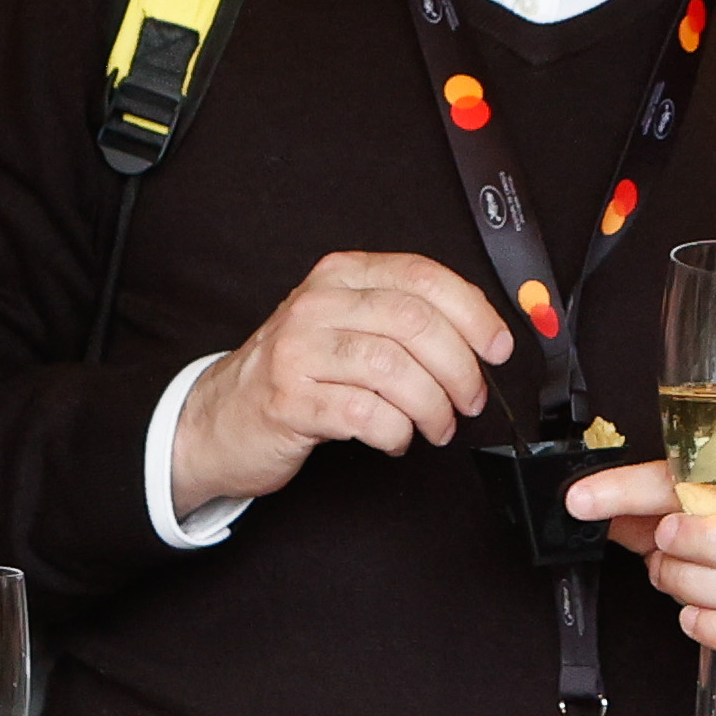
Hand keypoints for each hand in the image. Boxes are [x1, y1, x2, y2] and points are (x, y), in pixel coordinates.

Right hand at [169, 251, 514, 518]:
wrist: (218, 419)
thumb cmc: (295, 374)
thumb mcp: (347, 326)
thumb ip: (403, 319)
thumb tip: (482, 332)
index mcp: (340, 277)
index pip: (422, 277)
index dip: (473, 312)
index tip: (497, 346)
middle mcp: (317, 305)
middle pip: (415, 323)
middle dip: (460, 369)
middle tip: (469, 400)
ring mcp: (298, 352)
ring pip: (395, 370)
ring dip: (433, 407)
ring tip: (436, 425)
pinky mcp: (288, 401)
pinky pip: (365, 415)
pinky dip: (396, 433)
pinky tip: (395, 439)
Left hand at [568, 461, 715, 694]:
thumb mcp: (678, 526)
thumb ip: (638, 511)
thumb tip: (585, 501)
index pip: (702, 478)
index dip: (635, 487)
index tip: (583, 500)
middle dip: (700, 542)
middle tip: (662, 548)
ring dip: (696, 588)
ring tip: (672, 581)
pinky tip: (693, 618)